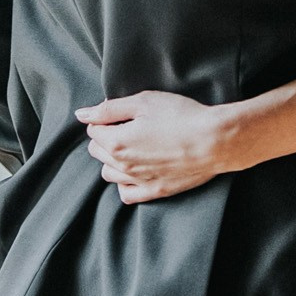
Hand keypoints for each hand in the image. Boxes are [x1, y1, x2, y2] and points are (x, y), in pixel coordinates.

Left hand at [76, 91, 237, 201]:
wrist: (213, 141)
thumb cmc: (180, 116)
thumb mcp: (143, 102)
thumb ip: (109, 109)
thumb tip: (82, 114)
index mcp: (116, 142)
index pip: (93, 130)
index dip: (105, 118)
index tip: (122, 113)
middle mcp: (123, 166)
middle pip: (98, 152)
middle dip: (106, 137)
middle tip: (127, 125)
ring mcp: (139, 181)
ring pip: (109, 173)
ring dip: (113, 159)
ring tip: (133, 145)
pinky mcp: (155, 191)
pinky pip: (127, 193)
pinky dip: (125, 182)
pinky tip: (135, 170)